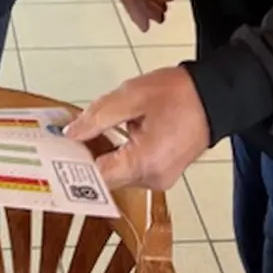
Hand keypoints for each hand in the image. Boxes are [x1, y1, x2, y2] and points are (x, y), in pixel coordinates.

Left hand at [65, 67, 209, 189]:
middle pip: (106, 176)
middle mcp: (153, 179)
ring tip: (88, 130)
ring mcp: (160, 179)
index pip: (98, 176)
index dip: (74, 162)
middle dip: (87, 155)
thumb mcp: (132, 95)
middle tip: (67, 134)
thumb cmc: (178, 93)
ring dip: (103, 153)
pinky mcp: (163, 173)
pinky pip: (132, 168)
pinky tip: (111, 133)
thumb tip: (71, 133)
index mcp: (145, 162)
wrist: (215, 96)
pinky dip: (119, 153)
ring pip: (118, 173)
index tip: (56, 148)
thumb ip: (99, 116)